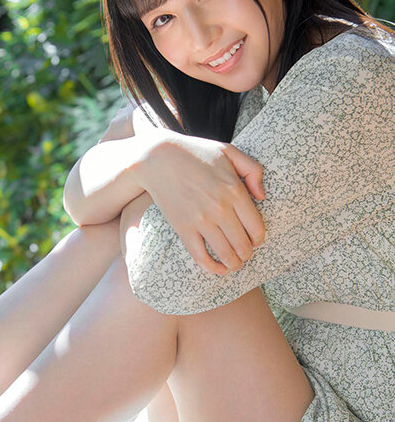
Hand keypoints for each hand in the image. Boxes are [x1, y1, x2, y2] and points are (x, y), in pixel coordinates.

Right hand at [134, 131, 265, 273]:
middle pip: (243, 245)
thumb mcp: (229, 152)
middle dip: (247, 254)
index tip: (255, 240)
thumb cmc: (196, 153)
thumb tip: (262, 197)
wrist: (158, 158)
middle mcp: (220, 208)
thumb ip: (253, 170)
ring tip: (235, 264)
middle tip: (245, 253)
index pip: (256, 227)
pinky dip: (212, 268)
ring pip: (226, 254)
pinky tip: (219, 269)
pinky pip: (201, 256)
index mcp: (235, 190)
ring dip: (234, 264)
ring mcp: (201, 220)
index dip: (259, 239)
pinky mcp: (183, 228)